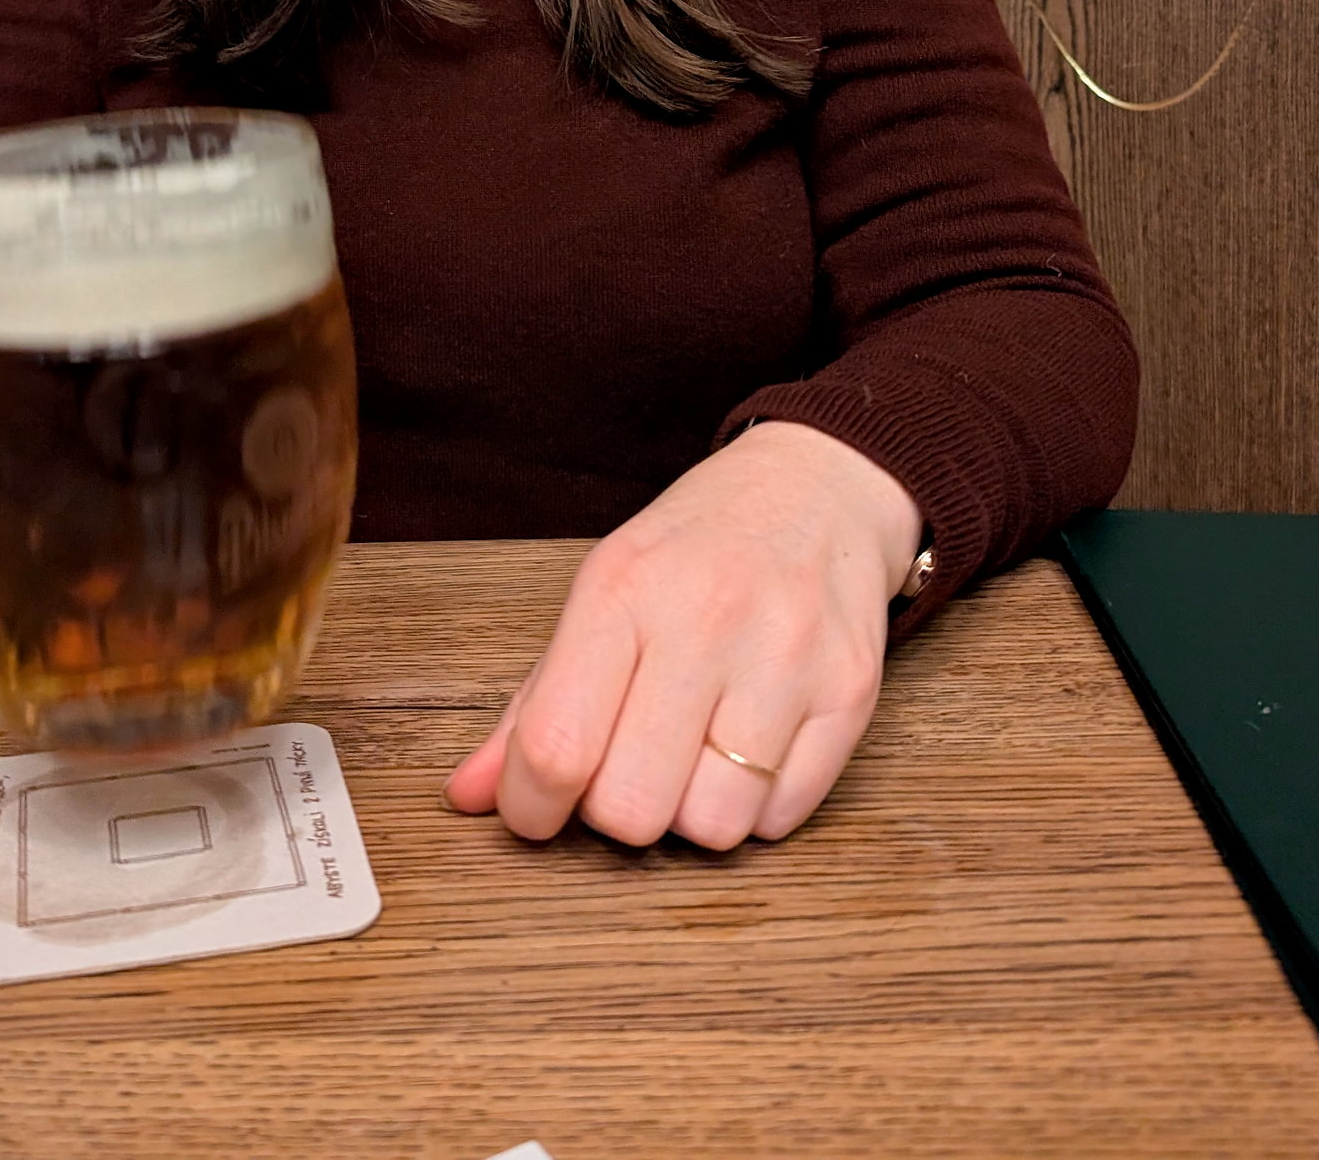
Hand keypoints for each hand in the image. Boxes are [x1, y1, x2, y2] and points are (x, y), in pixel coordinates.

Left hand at [445, 422, 921, 848]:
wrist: (818, 490)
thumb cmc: (697, 547)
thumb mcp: (603, 592)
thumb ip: (535, 701)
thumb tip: (468, 795)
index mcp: (624, 589)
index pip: (556, 746)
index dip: (529, 805)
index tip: (534, 807)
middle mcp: (706, 620)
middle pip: (631, 808)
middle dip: (614, 809)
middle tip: (624, 764)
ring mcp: (786, 659)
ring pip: (711, 828)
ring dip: (689, 812)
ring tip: (692, 752)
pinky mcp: (851, 695)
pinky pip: (782, 820)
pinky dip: (755, 807)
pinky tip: (748, 747)